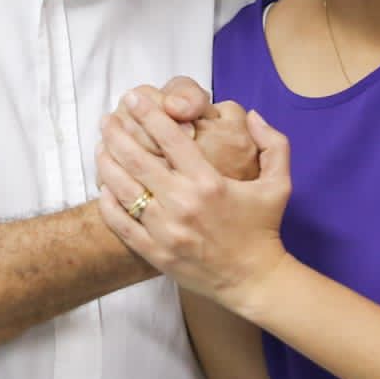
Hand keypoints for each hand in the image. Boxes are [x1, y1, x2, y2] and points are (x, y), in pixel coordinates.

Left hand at [96, 94, 291, 311]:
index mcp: (209, 183)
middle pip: (138, 159)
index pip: (170, 139)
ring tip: (101, 146)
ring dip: (106, 163)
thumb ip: (274, 144)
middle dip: (117, 133)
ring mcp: (165, 230)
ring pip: (123, 189)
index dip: (148, 114)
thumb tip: (254, 116)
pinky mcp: (154, 252)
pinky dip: (108, 202)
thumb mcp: (279, 184)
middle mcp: (183, 204)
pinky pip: (121, 223)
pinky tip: (104, 185)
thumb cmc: (264, 229)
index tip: (134, 98)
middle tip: (108, 119)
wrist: (253, 280)